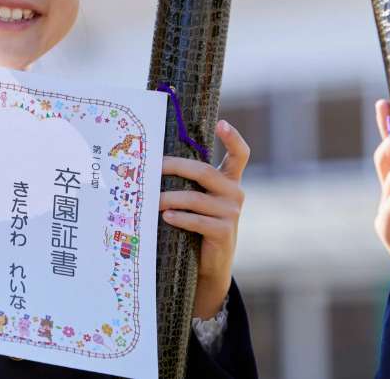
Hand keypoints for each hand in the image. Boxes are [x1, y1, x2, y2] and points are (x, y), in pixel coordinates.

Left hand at [160, 120, 249, 318]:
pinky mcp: (224, 232)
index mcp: (229, 180)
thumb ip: (188, 182)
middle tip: (152, 167)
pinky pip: (197, 221)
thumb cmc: (198, 225)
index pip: (240, 155)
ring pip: (195, 198)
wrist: (211, 265)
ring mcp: (232, 213)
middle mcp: (235, 193)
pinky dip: (179, 218)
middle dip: (175, 166)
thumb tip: (151, 164)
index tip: (222, 123)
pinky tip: (165, 217)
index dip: (233, 138)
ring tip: (149, 201)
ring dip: (169, 198)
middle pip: (204, 172)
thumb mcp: (198, 200)